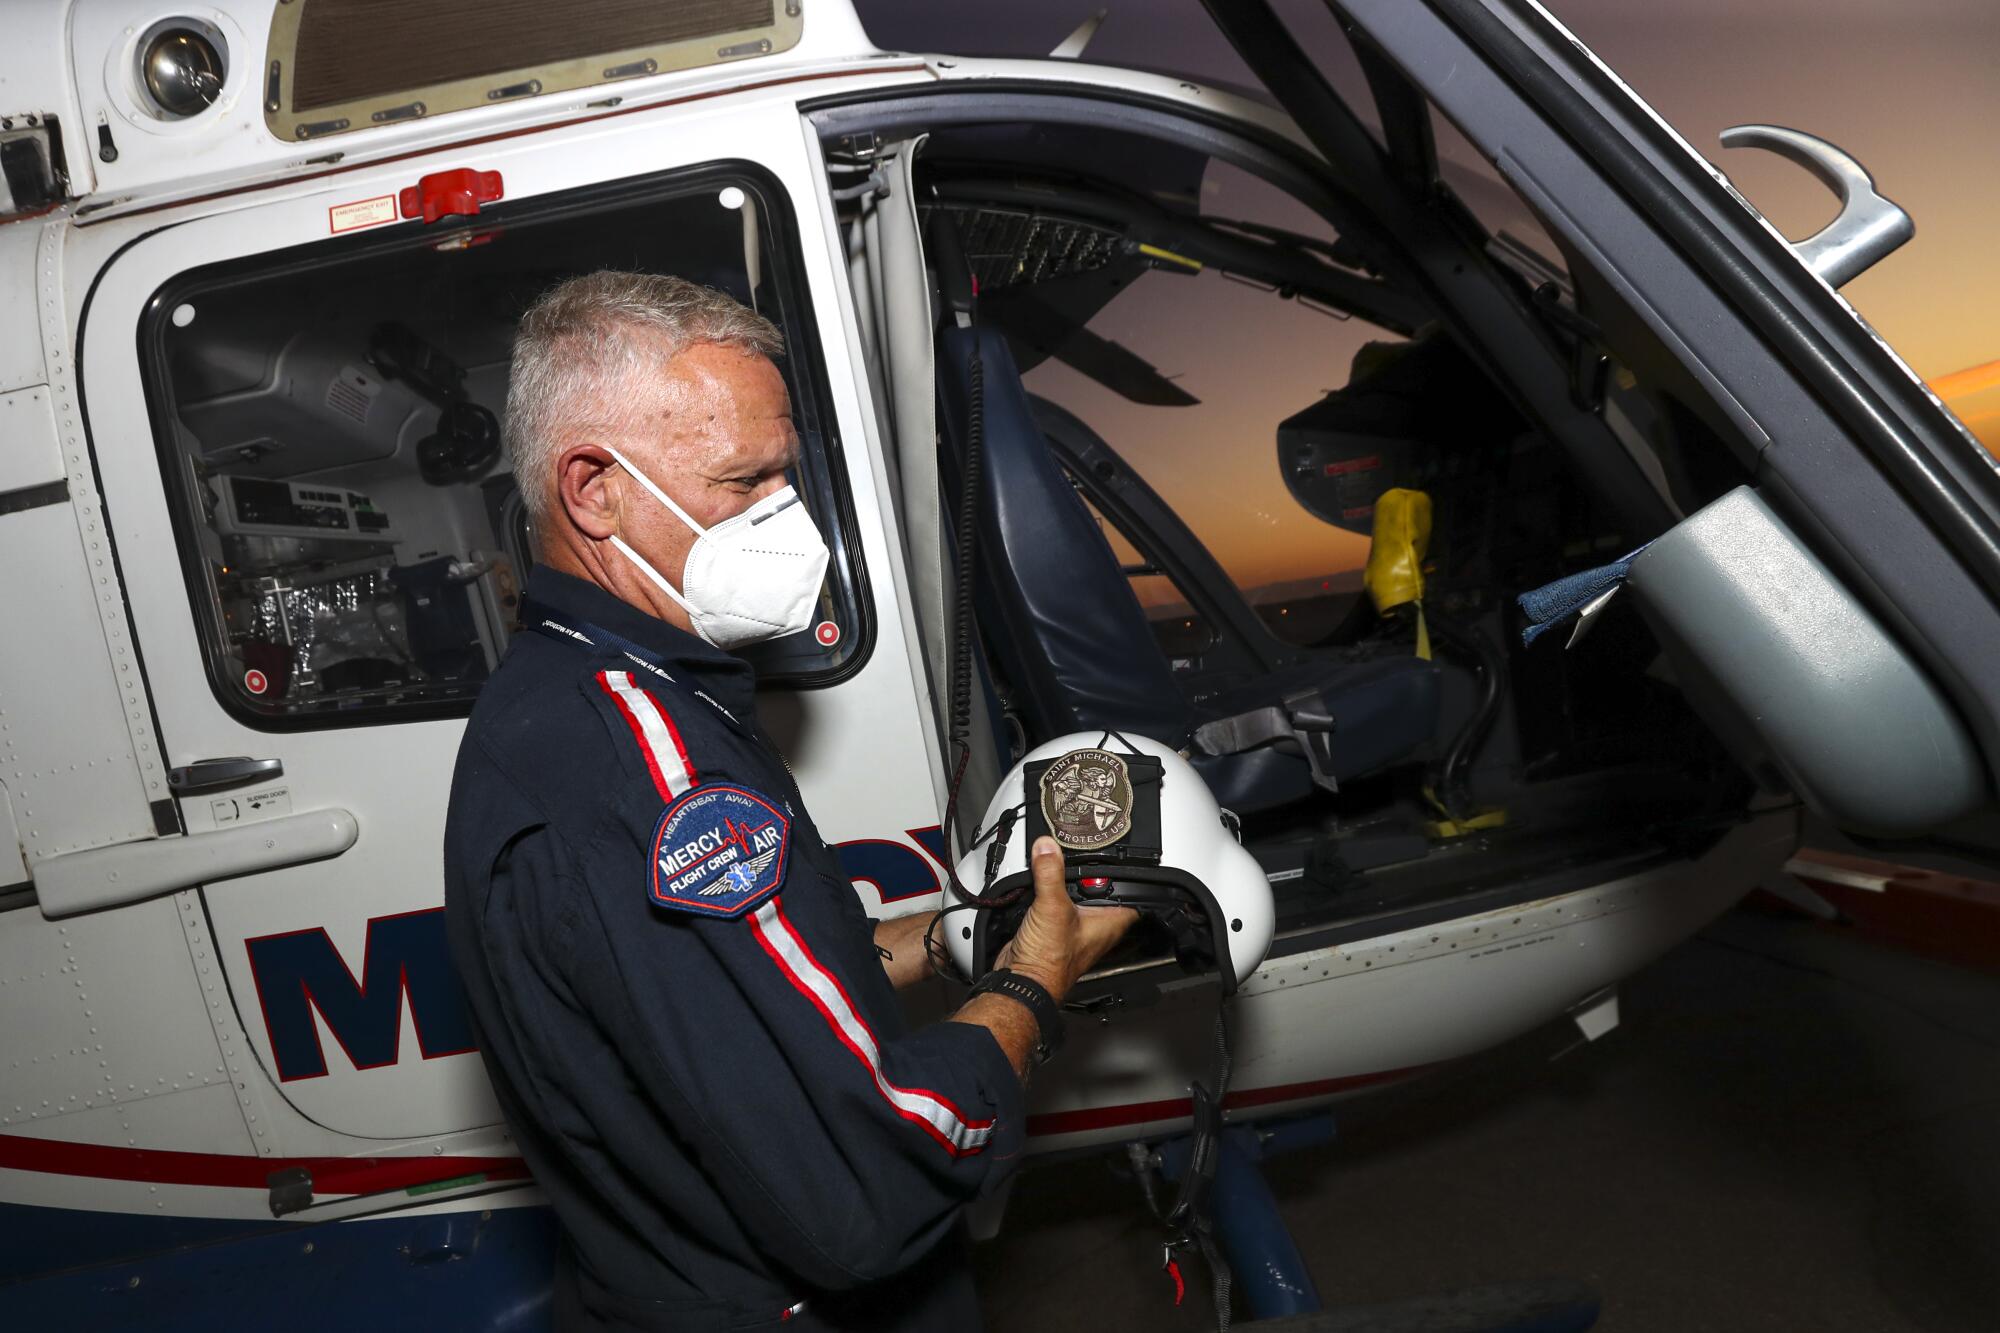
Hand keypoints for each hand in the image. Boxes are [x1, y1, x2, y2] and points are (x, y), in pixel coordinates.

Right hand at [993, 837, 1137, 1002]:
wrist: (1021, 981)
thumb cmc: (1048, 961)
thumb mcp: (1052, 906)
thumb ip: (1051, 873)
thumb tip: (1048, 846)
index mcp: (1108, 923)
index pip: (1134, 897)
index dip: (1134, 879)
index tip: (1127, 860)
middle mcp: (1094, 927)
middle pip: (1102, 893)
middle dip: (1094, 876)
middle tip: (1087, 856)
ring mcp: (1073, 929)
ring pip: (1077, 899)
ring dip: (1068, 885)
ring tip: (1061, 865)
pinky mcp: (1051, 930)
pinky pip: (1054, 905)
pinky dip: (1048, 894)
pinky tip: (1040, 885)